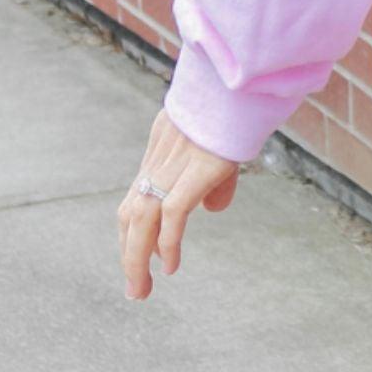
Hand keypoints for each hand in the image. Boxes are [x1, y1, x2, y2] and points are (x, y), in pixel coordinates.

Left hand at [116, 108, 240, 299]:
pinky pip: (172, 212)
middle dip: (128, 254)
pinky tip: (169, 266)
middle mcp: (160, 155)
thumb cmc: (239, 108)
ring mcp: (175, 161)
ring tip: (140, 290)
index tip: (138, 258)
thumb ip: (215, 177)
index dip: (132, 231)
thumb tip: (212, 207)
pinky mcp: (196, 168)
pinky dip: (167, 242)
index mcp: (162, 145)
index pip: (136, 195)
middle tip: (135, 290)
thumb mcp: (221, 143)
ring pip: (140, 218)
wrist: (244, 81)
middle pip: (129, 212)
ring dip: (135, 259)